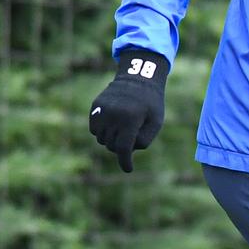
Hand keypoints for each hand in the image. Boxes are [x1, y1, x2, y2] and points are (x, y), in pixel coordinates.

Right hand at [88, 48, 168, 171]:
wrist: (138, 78)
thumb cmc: (151, 104)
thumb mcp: (155, 122)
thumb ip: (144, 140)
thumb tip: (127, 152)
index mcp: (130, 119)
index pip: (123, 148)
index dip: (125, 161)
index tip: (128, 169)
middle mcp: (113, 115)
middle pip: (112, 145)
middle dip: (121, 147)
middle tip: (131, 137)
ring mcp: (102, 110)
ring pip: (101, 139)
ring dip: (110, 139)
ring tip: (123, 127)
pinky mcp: (95, 107)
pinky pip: (93, 129)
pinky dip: (101, 131)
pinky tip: (112, 123)